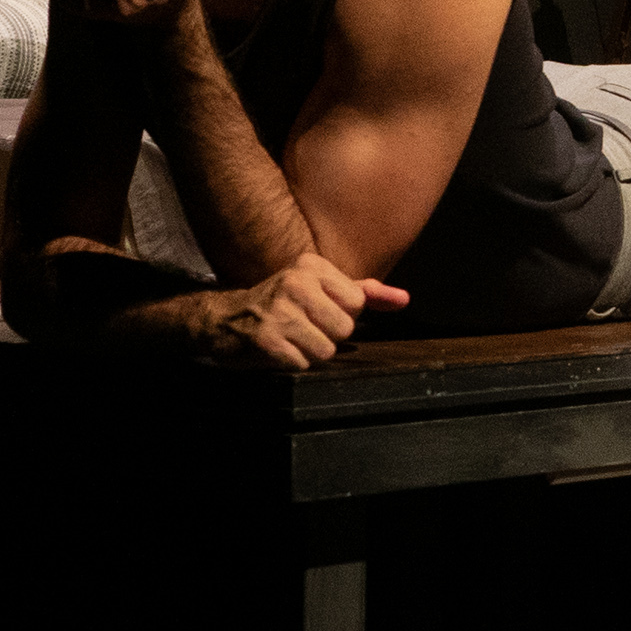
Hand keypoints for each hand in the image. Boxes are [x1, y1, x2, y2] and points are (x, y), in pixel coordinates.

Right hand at [192, 252, 408, 369]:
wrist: (225, 318)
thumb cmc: (283, 303)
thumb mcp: (322, 288)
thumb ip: (365, 293)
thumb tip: (404, 299)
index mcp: (312, 265)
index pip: (357, 303)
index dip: (342, 315)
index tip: (318, 311)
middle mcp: (295, 282)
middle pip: (344, 329)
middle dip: (327, 337)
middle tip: (303, 328)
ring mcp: (279, 310)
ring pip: (325, 350)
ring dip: (310, 353)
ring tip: (292, 339)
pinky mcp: (265, 338)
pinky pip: (302, 364)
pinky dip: (293, 364)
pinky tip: (279, 350)